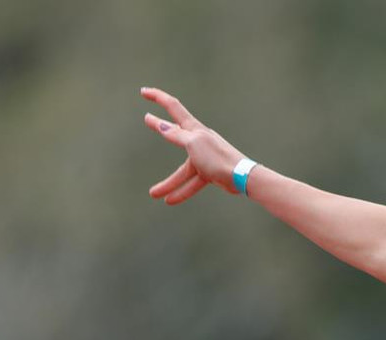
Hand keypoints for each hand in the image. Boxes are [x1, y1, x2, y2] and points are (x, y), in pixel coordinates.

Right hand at [142, 87, 247, 204]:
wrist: (241, 177)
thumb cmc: (218, 157)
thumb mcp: (193, 144)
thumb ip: (177, 135)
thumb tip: (160, 125)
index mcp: (194, 129)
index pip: (172, 107)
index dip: (157, 97)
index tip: (143, 92)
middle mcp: (198, 140)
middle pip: (174, 133)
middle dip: (158, 127)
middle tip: (145, 118)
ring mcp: (203, 157)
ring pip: (182, 171)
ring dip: (169, 183)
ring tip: (153, 194)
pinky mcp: (209, 172)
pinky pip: (192, 183)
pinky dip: (182, 191)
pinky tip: (170, 201)